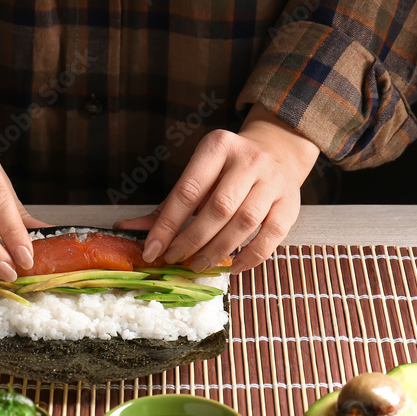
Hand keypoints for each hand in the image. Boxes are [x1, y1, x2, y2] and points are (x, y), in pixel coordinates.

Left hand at [115, 104, 319, 274]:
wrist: (277, 151)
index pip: (188, 191)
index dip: (168, 225)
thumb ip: (166, 206)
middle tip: (175, 260)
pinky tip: (232, 267)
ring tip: (198, 265)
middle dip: (192, 239)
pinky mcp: (291, 203)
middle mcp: (249, 160)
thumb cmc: (226, 171)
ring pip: (245, 222)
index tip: (152, 250)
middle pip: (218, 208)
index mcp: (218, 147)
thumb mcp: (196, 177)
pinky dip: (251, 257)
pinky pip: (272, 236)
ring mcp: (273, 181)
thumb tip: (125, 229)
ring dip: (218, 250)